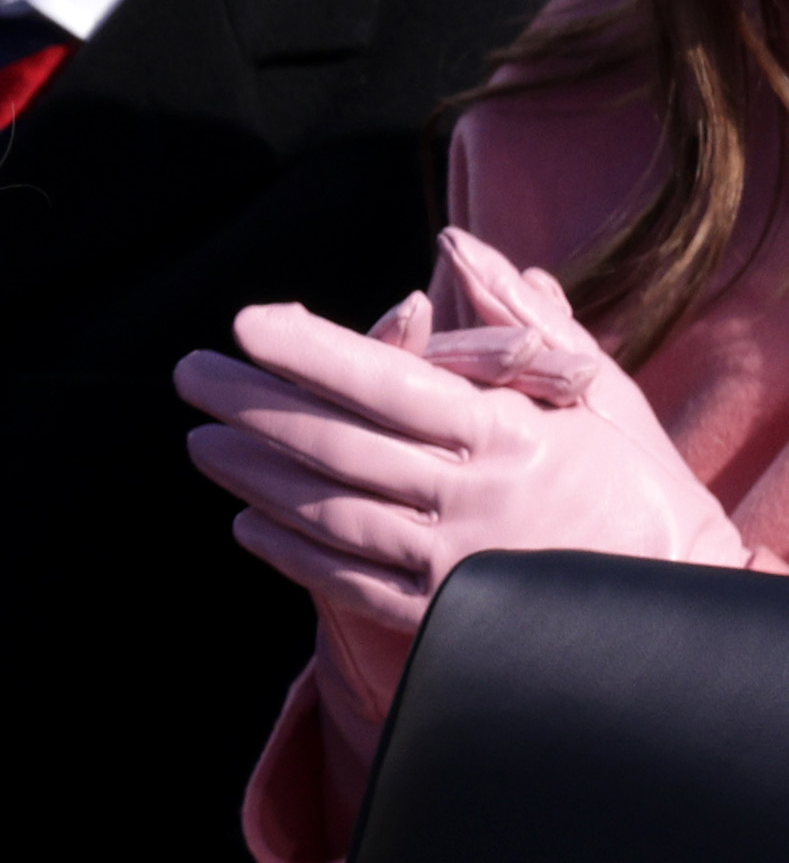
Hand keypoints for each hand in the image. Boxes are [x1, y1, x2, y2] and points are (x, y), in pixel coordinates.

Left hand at [176, 226, 746, 734]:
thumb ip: (519, 322)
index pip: (390, 384)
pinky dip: (289, 550)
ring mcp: (448, 561)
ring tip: (201, 441)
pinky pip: (345, 579)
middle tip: (191, 374)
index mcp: (508, 434)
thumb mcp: (591, 391)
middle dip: (253, 405)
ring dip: (254, 476)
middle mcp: (470, 497)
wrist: (671, 590)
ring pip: (327, 511)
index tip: (249, 322)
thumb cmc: (627, 476)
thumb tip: (463, 247)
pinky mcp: (436, 615)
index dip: (314, 352)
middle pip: (338, 445)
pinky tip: (246, 522)